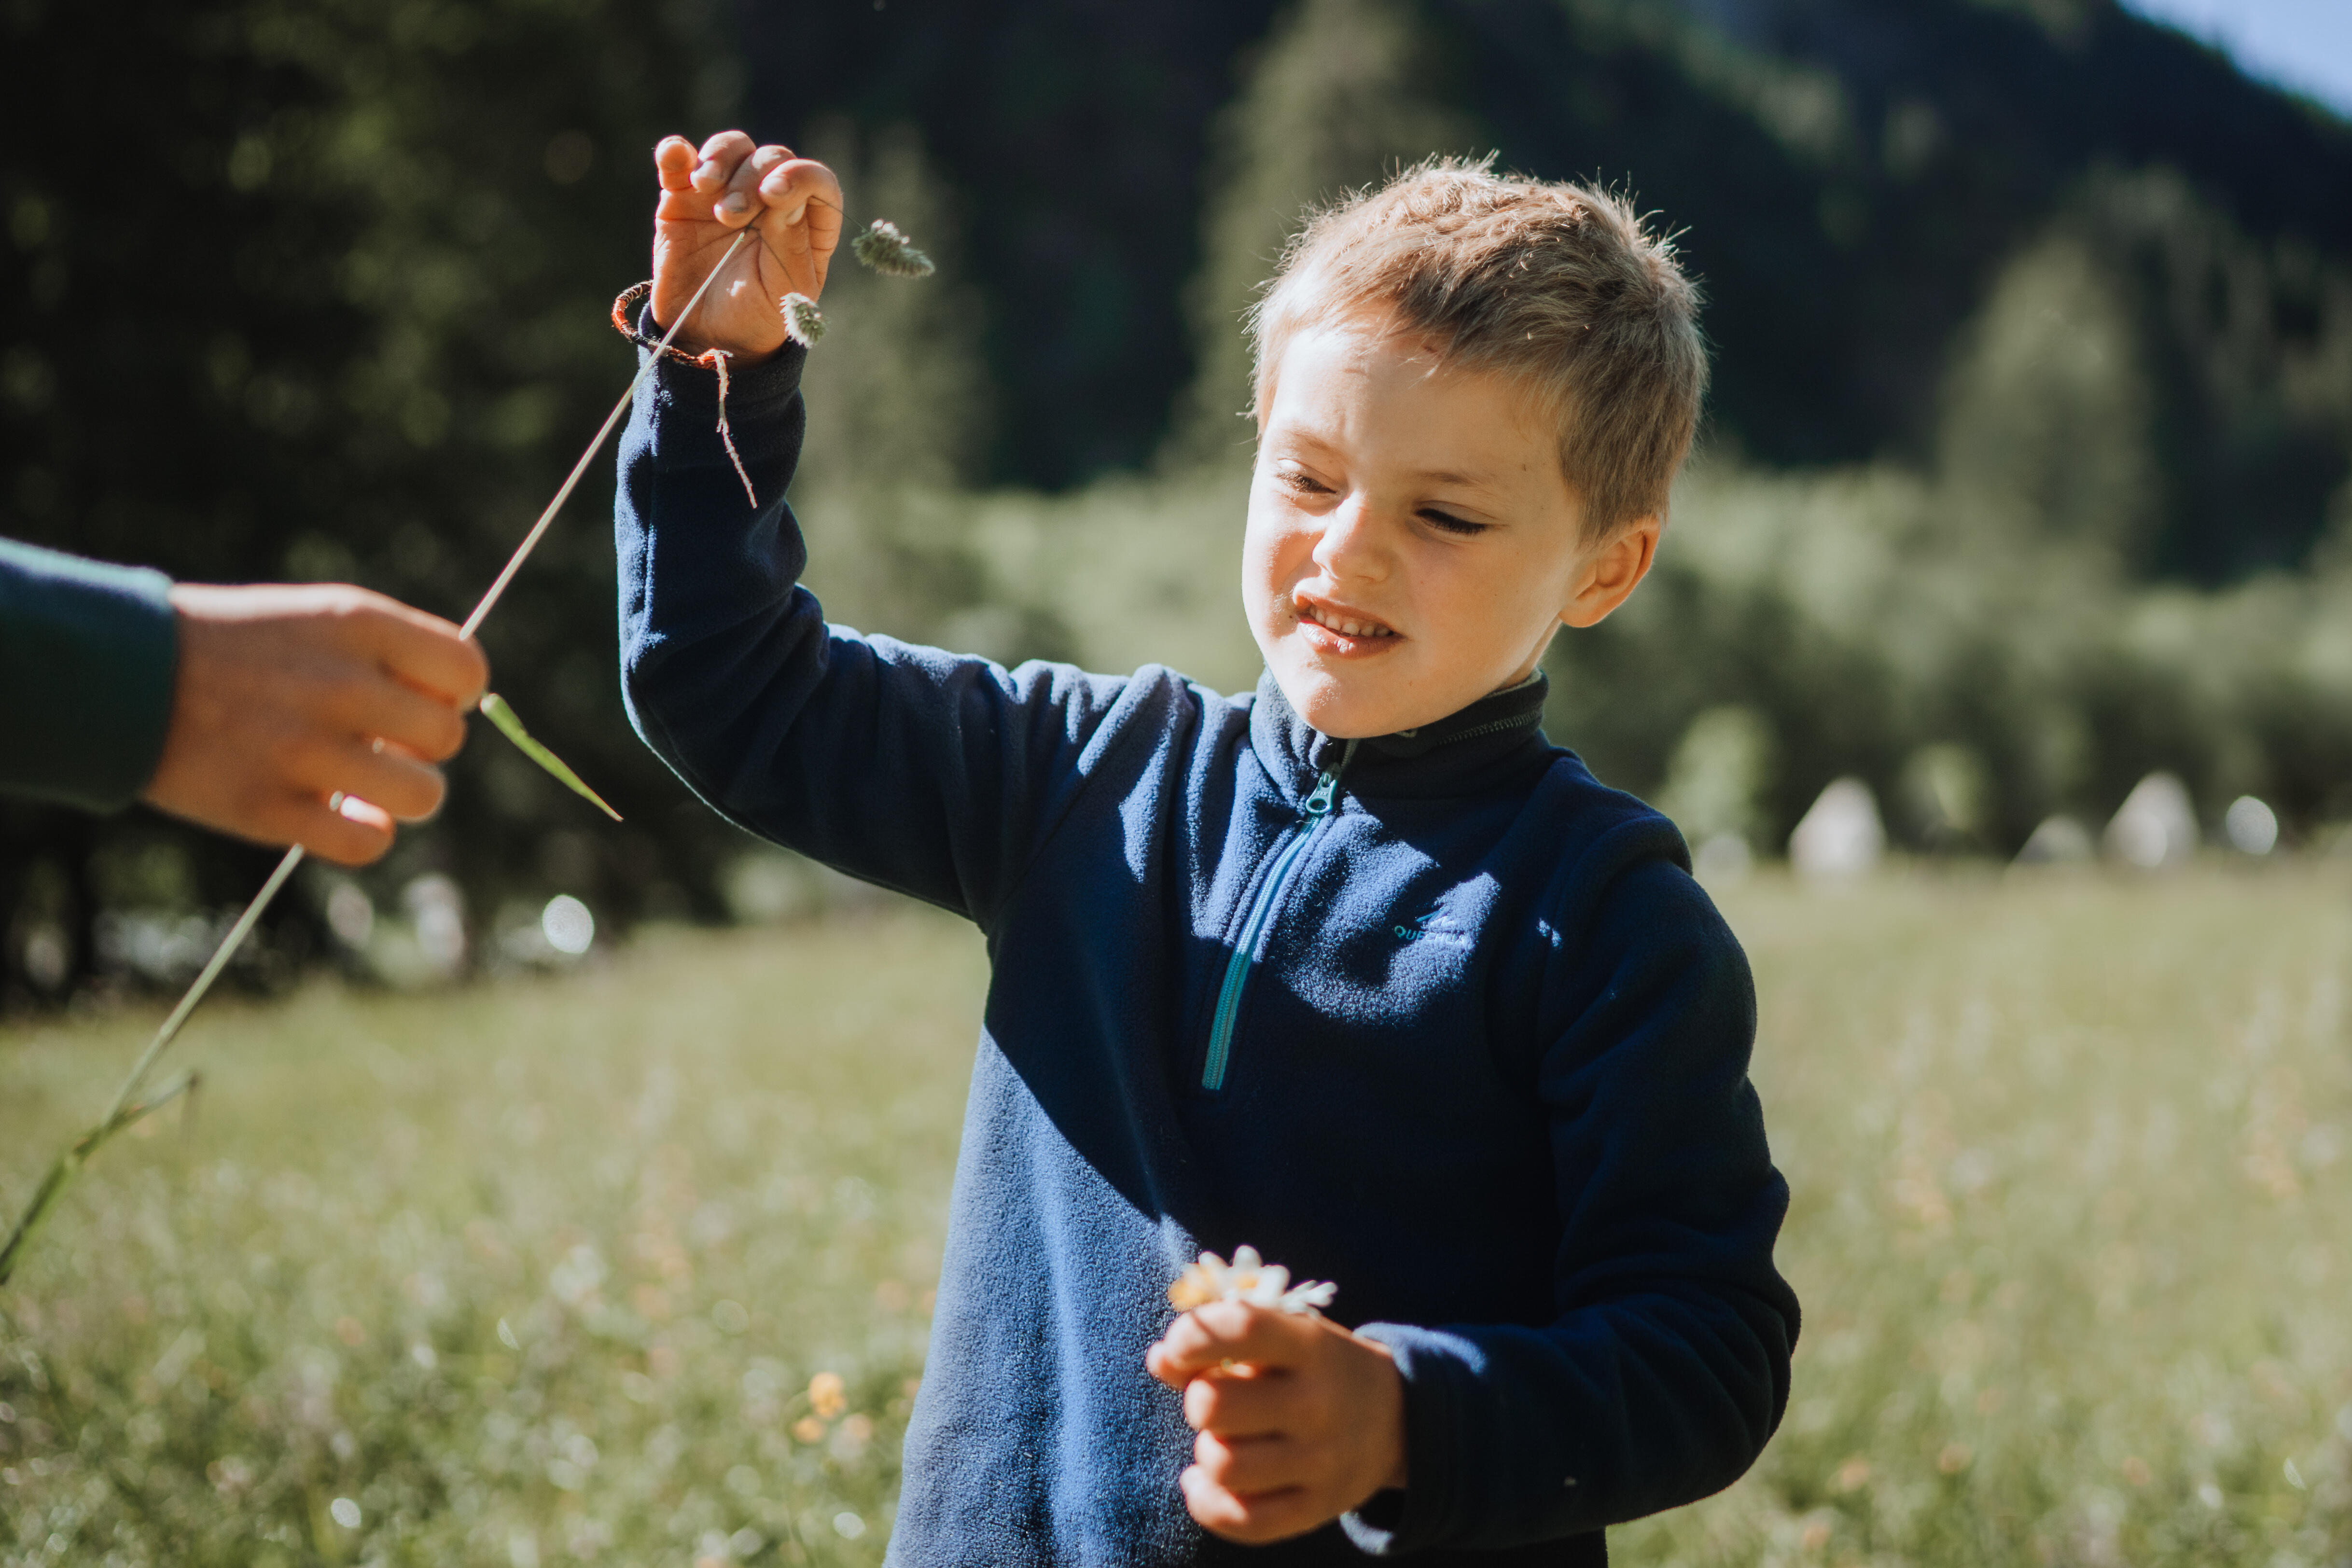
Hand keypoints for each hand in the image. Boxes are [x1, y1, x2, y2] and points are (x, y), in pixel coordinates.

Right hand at [142, 584, 488, 866]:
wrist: (120, 674)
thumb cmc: (234, 648)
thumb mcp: (314, 618)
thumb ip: (388, 654)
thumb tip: (454, 706)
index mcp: (354, 624)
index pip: (465, 670)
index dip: (454, 693)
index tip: (422, 699)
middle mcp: (339, 684)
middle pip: (447, 737)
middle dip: (423, 746)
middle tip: (382, 742)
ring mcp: (304, 749)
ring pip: (422, 796)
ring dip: (402, 796)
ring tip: (364, 783)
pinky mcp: (268, 809)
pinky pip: (367, 844)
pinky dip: (365, 835)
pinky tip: (340, 816)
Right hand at [651, 130, 843, 361]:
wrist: (706, 335)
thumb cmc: (757, 316)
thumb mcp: (782, 291)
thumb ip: (789, 242)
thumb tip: (784, 192)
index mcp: (807, 223)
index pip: (816, 180)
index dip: (799, 176)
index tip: (773, 194)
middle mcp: (770, 200)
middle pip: (772, 159)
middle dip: (751, 178)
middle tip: (731, 216)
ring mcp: (726, 193)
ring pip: (732, 148)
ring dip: (720, 159)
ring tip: (705, 190)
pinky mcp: (684, 196)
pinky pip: (680, 159)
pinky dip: (675, 152)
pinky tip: (673, 157)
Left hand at [1146, 1301, 1409, 1544]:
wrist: (1397, 1417)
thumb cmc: (1314, 1367)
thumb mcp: (1283, 1336)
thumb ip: (1217, 1340)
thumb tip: (1160, 1359)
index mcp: (1311, 1346)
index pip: (1243, 1328)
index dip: (1193, 1335)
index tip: (1180, 1345)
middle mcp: (1319, 1403)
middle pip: (1215, 1406)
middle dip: (1198, 1399)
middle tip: (1214, 1398)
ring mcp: (1321, 1462)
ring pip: (1222, 1465)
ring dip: (1206, 1450)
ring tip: (1221, 1438)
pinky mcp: (1317, 1509)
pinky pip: (1241, 1521)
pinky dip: (1205, 1502)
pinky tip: (1202, 1480)